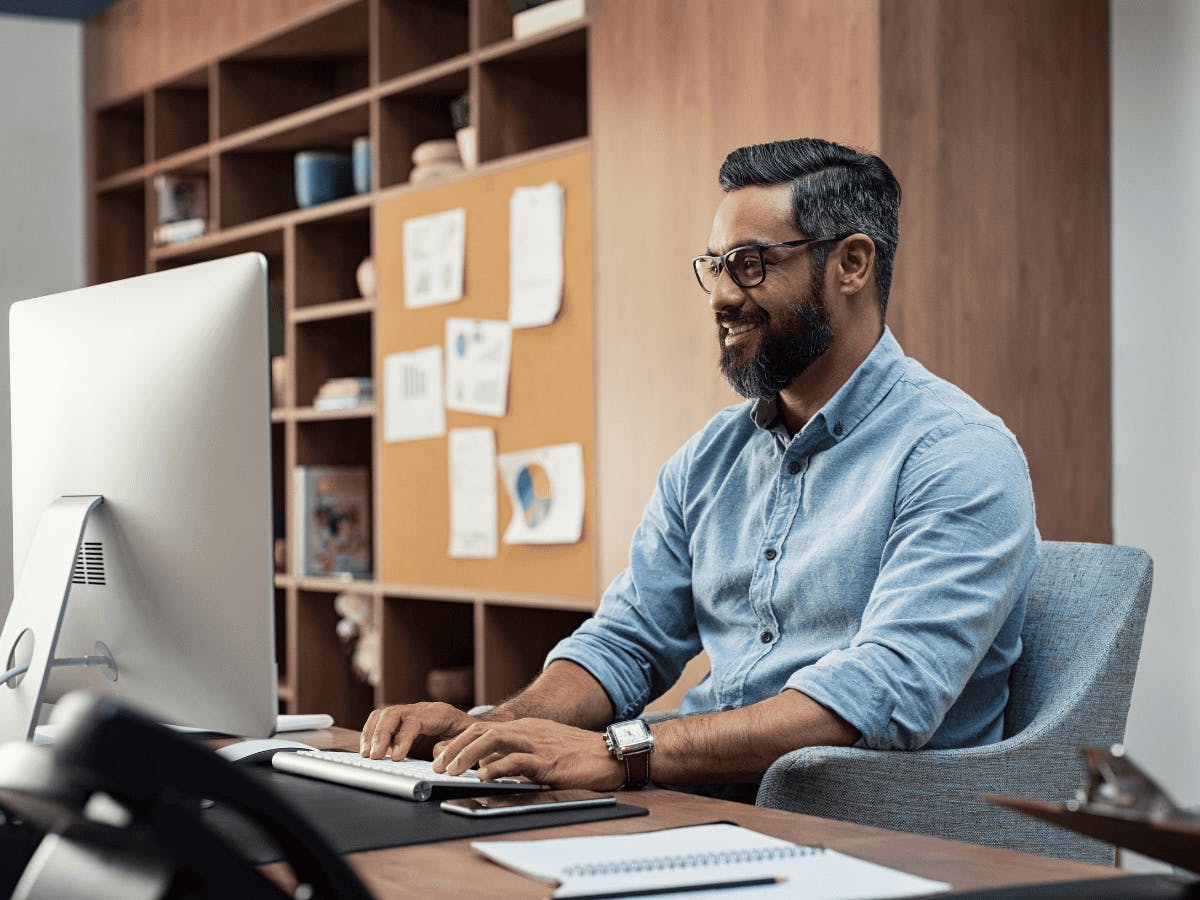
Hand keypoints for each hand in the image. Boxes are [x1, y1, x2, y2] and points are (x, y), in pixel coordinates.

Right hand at [360, 702, 476, 760]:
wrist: (474, 728)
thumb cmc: (471, 736)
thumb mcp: (468, 742)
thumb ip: (452, 748)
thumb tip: (435, 754)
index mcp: (439, 713)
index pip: (414, 720)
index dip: (403, 737)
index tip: (396, 757)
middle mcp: (421, 709)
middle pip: (393, 713)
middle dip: (380, 735)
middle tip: (374, 757)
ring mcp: (410, 713)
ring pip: (384, 715)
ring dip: (372, 734)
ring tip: (367, 755)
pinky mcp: (402, 722)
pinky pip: (381, 720)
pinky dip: (371, 733)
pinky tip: (369, 750)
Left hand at [431, 718, 624, 790]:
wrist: (612, 754)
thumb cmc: (580, 755)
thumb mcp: (544, 751)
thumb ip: (517, 757)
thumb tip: (487, 768)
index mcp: (526, 728)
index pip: (483, 729)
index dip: (459, 742)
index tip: (441, 757)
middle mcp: (528, 731)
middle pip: (481, 731)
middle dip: (455, 748)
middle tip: (437, 766)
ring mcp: (537, 743)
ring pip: (493, 741)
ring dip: (467, 756)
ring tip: (451, 771)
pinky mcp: (548, 761)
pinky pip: (516, 760)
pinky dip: (496, 767)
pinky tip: (483, 777)